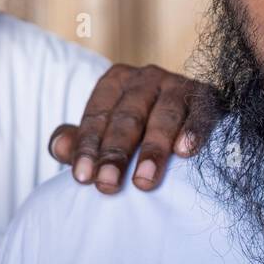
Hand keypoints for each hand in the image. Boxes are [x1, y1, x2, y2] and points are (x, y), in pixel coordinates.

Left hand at [48, 63, 212, 193]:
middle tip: (108, 186)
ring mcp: (177, 84)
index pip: (97, 115)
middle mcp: (145, 77)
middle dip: (116, 153)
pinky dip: (192, 131)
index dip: (87, 147)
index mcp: (116, 82)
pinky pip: (199, 113)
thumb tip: (58, 147)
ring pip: (163, 116)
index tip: (82, 178)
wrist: (190, 114)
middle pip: (127, 117)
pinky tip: (185, 152)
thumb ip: (80, 141)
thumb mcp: (106, 132)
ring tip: (144, 180)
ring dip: (153, 149)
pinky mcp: (205, 96)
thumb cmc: (139, 129)